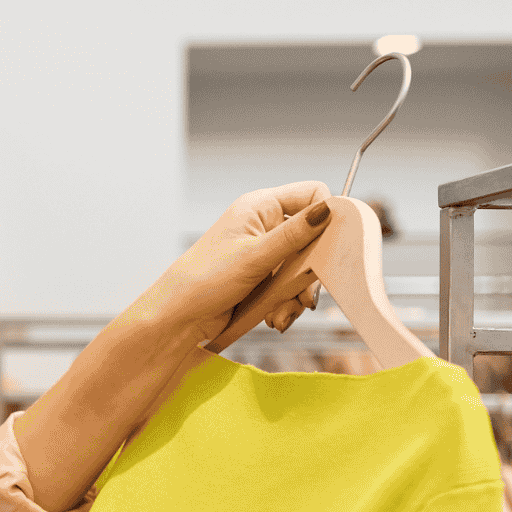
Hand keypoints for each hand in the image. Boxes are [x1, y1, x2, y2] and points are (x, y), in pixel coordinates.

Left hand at [126, 182, 332, 343]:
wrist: (179, 317)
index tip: (332, 242)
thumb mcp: (255, 256)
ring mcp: (265, 252)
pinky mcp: (264, 277)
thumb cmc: (204, 280)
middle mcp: (265, 225)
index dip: (326, 214)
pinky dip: (287, 304)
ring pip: (305, 267)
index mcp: (260, 207)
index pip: (311, 194)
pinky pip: (291, 286)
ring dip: (297, 294)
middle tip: (307, 294)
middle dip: (311, 270)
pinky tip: (275, 318)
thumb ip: (294, 234)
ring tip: (282, 313)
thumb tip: (328, 210)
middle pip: (313, 237)